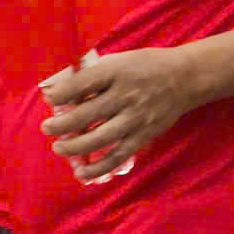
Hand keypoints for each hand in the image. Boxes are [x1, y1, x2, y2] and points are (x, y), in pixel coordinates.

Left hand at [40, 47, 208, 181]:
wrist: (186, 78)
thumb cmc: (146, 66)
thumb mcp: (119, 60)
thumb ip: (93, 76)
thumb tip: (59, 93)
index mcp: (117, 71)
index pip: (82, 84)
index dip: (61, 95)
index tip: (50, 100)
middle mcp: (126, 95)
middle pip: (86, 115)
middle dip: (60, 125)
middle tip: (47, 128)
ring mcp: (136, 118)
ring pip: (99, 139)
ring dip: (74, 147)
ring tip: (59, 147)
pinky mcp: (144, 135)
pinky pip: (118, 156)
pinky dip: (98, 167)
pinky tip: (81, 172)